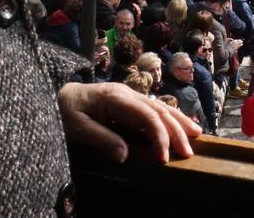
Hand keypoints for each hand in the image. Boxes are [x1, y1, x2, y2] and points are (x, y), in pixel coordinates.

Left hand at [58, 81, 199, 164]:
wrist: (56, 94)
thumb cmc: (63, 110)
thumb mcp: (76, 128)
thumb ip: (102, 139)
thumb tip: (125, 155)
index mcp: (116, 98)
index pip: (147, 116)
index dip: (159, 137)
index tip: (164, 159)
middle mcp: (127, 93)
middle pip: (159, 110)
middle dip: (176, 131)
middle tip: (188, 152)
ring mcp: (129, 96)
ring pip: (160, 107)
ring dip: (179, 121)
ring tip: (196, 134)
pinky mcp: (128, 102)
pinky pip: (153, 109)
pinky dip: (169, 118)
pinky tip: (179, 125)